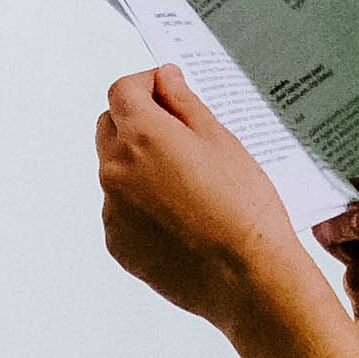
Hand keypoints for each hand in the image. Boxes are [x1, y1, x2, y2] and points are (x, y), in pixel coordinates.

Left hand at [96, 62, 307, 326]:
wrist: (248, 278)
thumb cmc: (244, 210)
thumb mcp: (221, 140)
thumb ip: (184, 102)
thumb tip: (164, 79)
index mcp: (142, 135)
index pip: (122, 91)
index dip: (145, 85)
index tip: (165, 92)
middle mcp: (115, 169)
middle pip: (111, 128)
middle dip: (138, 122)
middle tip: (180, 138)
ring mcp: (112, 209)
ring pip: (116, 171)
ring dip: (139, 167)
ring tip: (188, 188)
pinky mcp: (117, 243)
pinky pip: (120, 210)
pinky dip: (140, 206)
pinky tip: (180, 219)